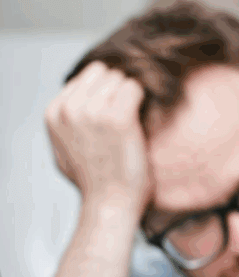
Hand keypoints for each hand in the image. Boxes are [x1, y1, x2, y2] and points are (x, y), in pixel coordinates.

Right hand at [45, 60, 150, 218]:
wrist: (110, 203)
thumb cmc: (93, 181)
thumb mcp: (64, 147)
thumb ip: (67, 121)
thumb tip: (75, 101)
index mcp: (54, 111)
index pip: (87, 76)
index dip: (106, 91)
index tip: (115, 111)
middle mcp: (70, 107)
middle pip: (106, 73)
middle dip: (119, 90)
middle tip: (129, 116)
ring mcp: (93, 110)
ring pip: (122, 79)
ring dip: (132, 97)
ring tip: (134, 123)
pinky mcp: (118, 117)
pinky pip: (137, 88)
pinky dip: (145, 100)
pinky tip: (143, 120)